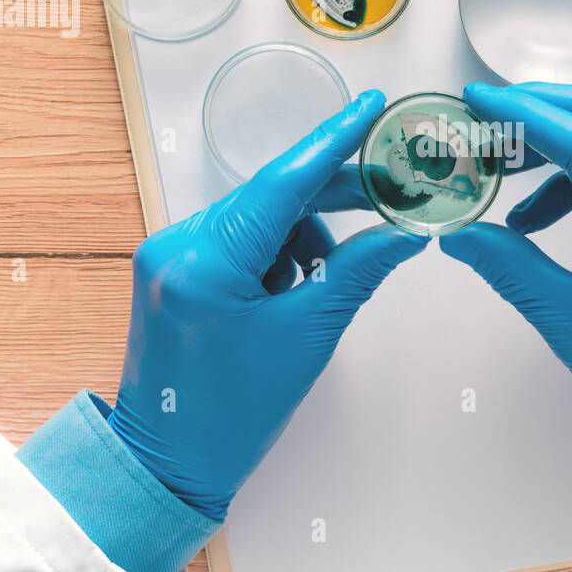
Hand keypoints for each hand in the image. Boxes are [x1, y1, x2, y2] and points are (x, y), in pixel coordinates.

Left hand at [108, 90, 427, 518]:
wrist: (168, 464)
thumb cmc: (231, 414)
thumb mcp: (307, 337)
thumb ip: (357, 272)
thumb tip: (404, 231)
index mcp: (207, 259)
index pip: (282, 182)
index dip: (334, 142)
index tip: (370, 107)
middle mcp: (178, 243)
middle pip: (272, 195)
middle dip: (332, 196)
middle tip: (391, 191)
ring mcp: (169, 254)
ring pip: (259, 218)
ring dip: (304, 236)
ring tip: (324, 286)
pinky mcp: (173, 269)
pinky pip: (239, 240)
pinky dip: (276, 256)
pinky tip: (292, 293)